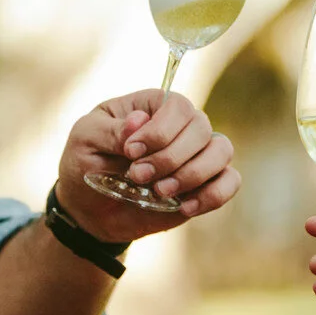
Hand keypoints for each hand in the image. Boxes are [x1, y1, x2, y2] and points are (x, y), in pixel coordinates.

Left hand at [56, 89, 240, 243]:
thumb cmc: (86, 163)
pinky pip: (230, 182)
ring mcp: (195, 155)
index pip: (177, 107)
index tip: (130, 152)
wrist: (89, 209)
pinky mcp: (203, 184)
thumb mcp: (85, 140)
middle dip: (170, 158)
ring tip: (159, 192)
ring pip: (222, 152)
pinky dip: (212, 195)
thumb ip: (111, 130)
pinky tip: (184, 207)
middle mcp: (180, 125)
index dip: (160, 131)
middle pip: (201, 129)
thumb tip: (139, 120)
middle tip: (137, 176)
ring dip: (192, 175)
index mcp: (152, 105)